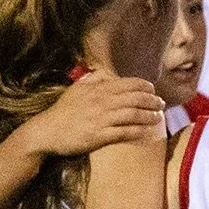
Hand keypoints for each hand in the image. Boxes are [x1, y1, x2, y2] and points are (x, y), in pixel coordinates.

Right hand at [23, 73, 165, 158]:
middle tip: (161, 104)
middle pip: (135, 98)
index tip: (153, 90)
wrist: (46, 131)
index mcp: (98, 89)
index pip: (128, 83)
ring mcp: (101, 119)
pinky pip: (124, 132)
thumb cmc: (62, 111)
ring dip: (149, 115)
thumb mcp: (76, 89)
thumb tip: (105, 73)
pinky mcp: (99, 135)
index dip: (144, 86)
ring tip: (158, 117)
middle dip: (152, 100)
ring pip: (132, 114)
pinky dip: (138, 131)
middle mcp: (102, 101)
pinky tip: (147, 131)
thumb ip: (92, 79)